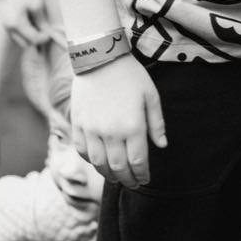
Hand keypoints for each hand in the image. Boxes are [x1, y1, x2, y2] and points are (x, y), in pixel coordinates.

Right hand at [0, 0, 52, 48]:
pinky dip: (22, 31)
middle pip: (24, 43)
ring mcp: (4, 23)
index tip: (50, 32)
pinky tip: (29, 21)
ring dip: (28, 36)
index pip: (33, 39)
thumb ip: (41, 20)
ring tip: (37, 25)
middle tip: (44, 30)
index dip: (44, 38)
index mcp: (16, 24)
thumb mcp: (37, 3)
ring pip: (18, 39)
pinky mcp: (3, 19)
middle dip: (36, 39)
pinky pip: (14, 32)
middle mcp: (8, 27)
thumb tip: (46, 31)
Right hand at [70, 53, 166, 188]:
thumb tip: (161, 146)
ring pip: (99, 163)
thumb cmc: (130, 75)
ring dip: (108, 175)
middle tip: (133, 184)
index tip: (145, 179)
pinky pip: (82, 150)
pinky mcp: (78, 124)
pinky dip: (91, 160)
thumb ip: (157, 123)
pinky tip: (99, 161)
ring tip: (116, 177)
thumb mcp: (151, 96)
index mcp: (133, 126)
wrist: (100, 57)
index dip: (142, 175)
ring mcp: (92, 129)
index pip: (138, 162)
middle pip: (118, 168)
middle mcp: (111, 132)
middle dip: (127, 180)